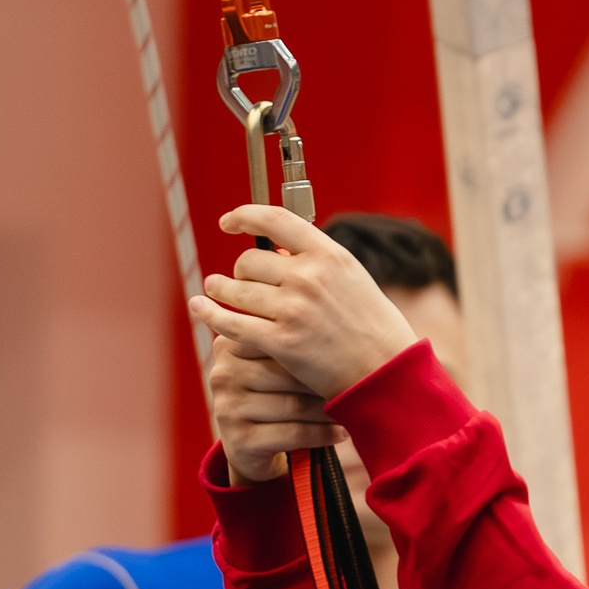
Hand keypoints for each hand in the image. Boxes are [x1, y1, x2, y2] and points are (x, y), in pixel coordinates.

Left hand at [192, 206, 418, 399]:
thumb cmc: (374, 330)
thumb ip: (318, 263)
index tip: (229, 221)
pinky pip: (232, 323)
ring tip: (215, 289)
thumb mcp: (353, 281)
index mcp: (329, 256)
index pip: (276, 220)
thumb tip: (279, 251)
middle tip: (240, 280)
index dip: (245, 215)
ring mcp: (293, 310)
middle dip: (240, 270)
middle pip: (250, 260)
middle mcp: (309, 277)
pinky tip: (201, 308)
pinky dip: (211, 314)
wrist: (387, 374)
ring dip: (222, 289)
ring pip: (237, 290)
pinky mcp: (281, 342)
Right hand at [206, 336, 342, 484]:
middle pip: (288, 373)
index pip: (280, 340)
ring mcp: (226, 407)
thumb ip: (293, 339)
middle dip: (324, 381)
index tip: (348, 354)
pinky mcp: (238, 439)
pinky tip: (341, 432)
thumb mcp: (277, 363)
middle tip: (356, 384)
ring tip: (352, 409)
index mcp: (230, 343)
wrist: (252, 446)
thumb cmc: (276, 394)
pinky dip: (323, 434)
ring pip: (293, 404)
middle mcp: (222, 373)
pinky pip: (293, 433)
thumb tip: (343, 319)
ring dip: (328, 409)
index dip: (318, 350)